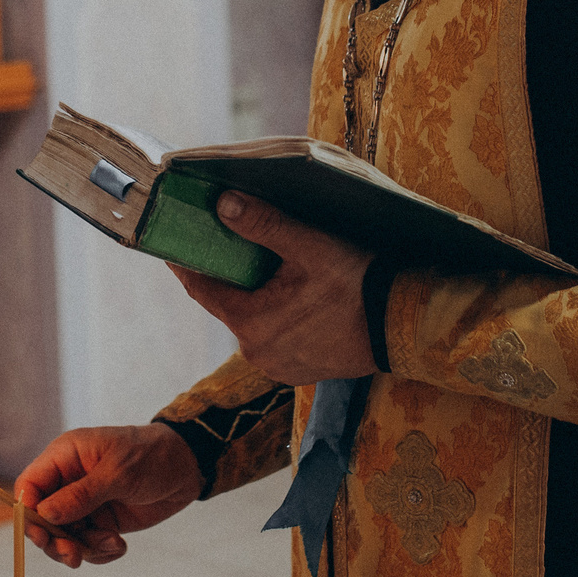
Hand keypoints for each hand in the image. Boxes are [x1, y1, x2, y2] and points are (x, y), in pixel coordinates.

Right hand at [15, 424, 202, 567]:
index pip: (30, 486)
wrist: (187, 466)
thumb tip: (44, 514)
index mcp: (65, 457)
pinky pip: (87, 545)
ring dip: (84, 548)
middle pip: (42, 518)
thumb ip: (81, 495)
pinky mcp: (101, 521)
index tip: (42, 535)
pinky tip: (120, 546)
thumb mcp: (118, 473)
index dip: (29, 512)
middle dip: (55, 540)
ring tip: (112, 544)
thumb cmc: (151, 455)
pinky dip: (101, 551)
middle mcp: (69, 481)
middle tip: (73, 555)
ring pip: (65, 537)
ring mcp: (84, 504)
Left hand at [170, 192, 375, 387]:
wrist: (405, 325)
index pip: (202, 290)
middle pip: (229, 305)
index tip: (172, 243)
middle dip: (230, 276)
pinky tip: (293, 295)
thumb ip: (264, 225)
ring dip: (256, 297)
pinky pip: (275, 338)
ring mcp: (278, 367)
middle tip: (233, 243)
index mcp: (251, 324)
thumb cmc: (359, 283)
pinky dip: (277, 317)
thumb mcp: (310, 247)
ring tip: (270, 268)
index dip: (186, 263)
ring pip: (253, 322)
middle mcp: (258, 354)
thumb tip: (222, 204)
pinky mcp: (299, 372)